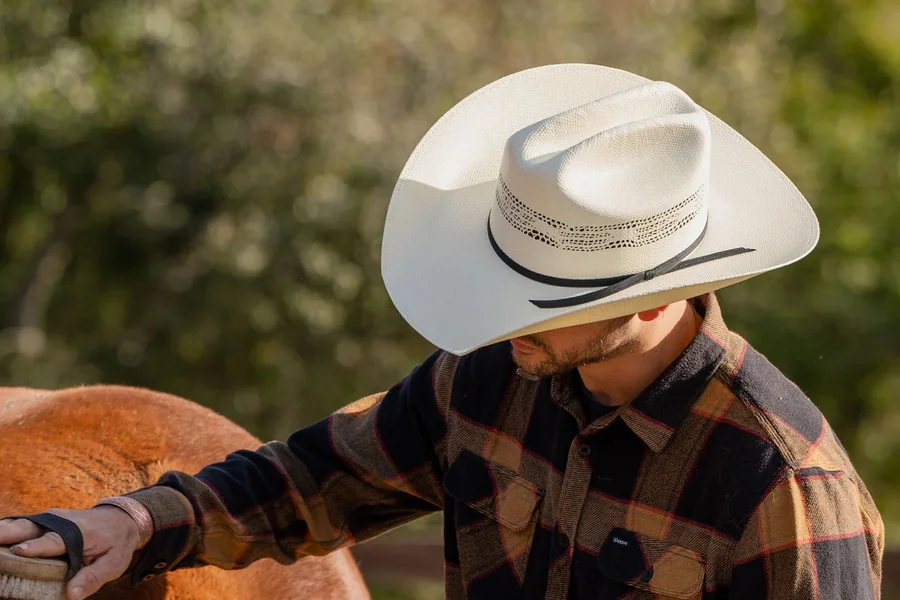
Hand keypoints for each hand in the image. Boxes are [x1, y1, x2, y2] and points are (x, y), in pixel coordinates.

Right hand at [0, 506, 141, 598]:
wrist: (121, 519)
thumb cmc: (116, 543)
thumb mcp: (113, 563)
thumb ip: (92, 578)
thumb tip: (71, 595)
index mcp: (79, 532)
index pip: (55, 540)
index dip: (36, 546)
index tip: (18, 551)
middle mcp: (61, 522)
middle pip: (31, 527)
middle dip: (8, 533)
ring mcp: (50, 520)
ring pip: (22, 525)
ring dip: (3, 532)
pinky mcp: (43, 523)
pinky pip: (23, 527)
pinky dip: (7, 533)